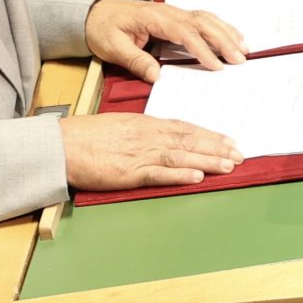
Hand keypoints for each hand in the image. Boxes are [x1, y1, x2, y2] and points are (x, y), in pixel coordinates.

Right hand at [60, 113, 244, 190]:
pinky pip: (158, 174)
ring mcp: (138, 154)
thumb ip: (142, 131)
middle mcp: (147, 136)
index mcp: (145, 124)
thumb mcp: (119, 125)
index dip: (208, 134)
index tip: (228, 140)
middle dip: (217, 148)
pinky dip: (179, 176)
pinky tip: (196, 177)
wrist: (61, 145)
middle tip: (240, 154)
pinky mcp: (128, 173)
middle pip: (189, 141)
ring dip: (207, 161)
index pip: (184, 128)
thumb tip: (162, 136)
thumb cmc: (86, 136)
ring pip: (180, 157)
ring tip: (228, 165)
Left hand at [83, 0, 248, 82]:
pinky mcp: (176, 17)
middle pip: (202, 23)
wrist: (97, 11)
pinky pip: (203, 19)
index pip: (184, 32)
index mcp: (153, 18)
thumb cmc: (104, 28)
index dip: (202, 48)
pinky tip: (233, 36)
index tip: (216, 65)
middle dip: (223, 40)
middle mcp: (168, 12)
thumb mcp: (113, 47)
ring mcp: (174, 12)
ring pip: (206, 19)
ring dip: (226, 33)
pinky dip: (221, 27)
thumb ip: (136, 61)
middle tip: (240, 60)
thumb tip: (157, 77)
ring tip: (244, 50)